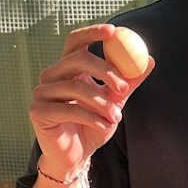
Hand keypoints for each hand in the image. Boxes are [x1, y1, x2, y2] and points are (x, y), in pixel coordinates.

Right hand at [29, 24, 154, 179]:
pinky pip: (69, 109)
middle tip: (124, 87)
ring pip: (76, 87)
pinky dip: (91, 117)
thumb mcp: (115, 102)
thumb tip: (150, 60)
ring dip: (102, 103)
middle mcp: (52, 76)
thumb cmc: (93, 126)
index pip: (76, 41)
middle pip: (77, 59)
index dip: (92, 32)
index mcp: (68, 68)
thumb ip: (128, 82)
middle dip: (105, 70)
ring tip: (117, 117)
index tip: (114, 31)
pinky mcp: (38, 111)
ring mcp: (42, 92)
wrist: (76, 156)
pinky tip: (104, 126)